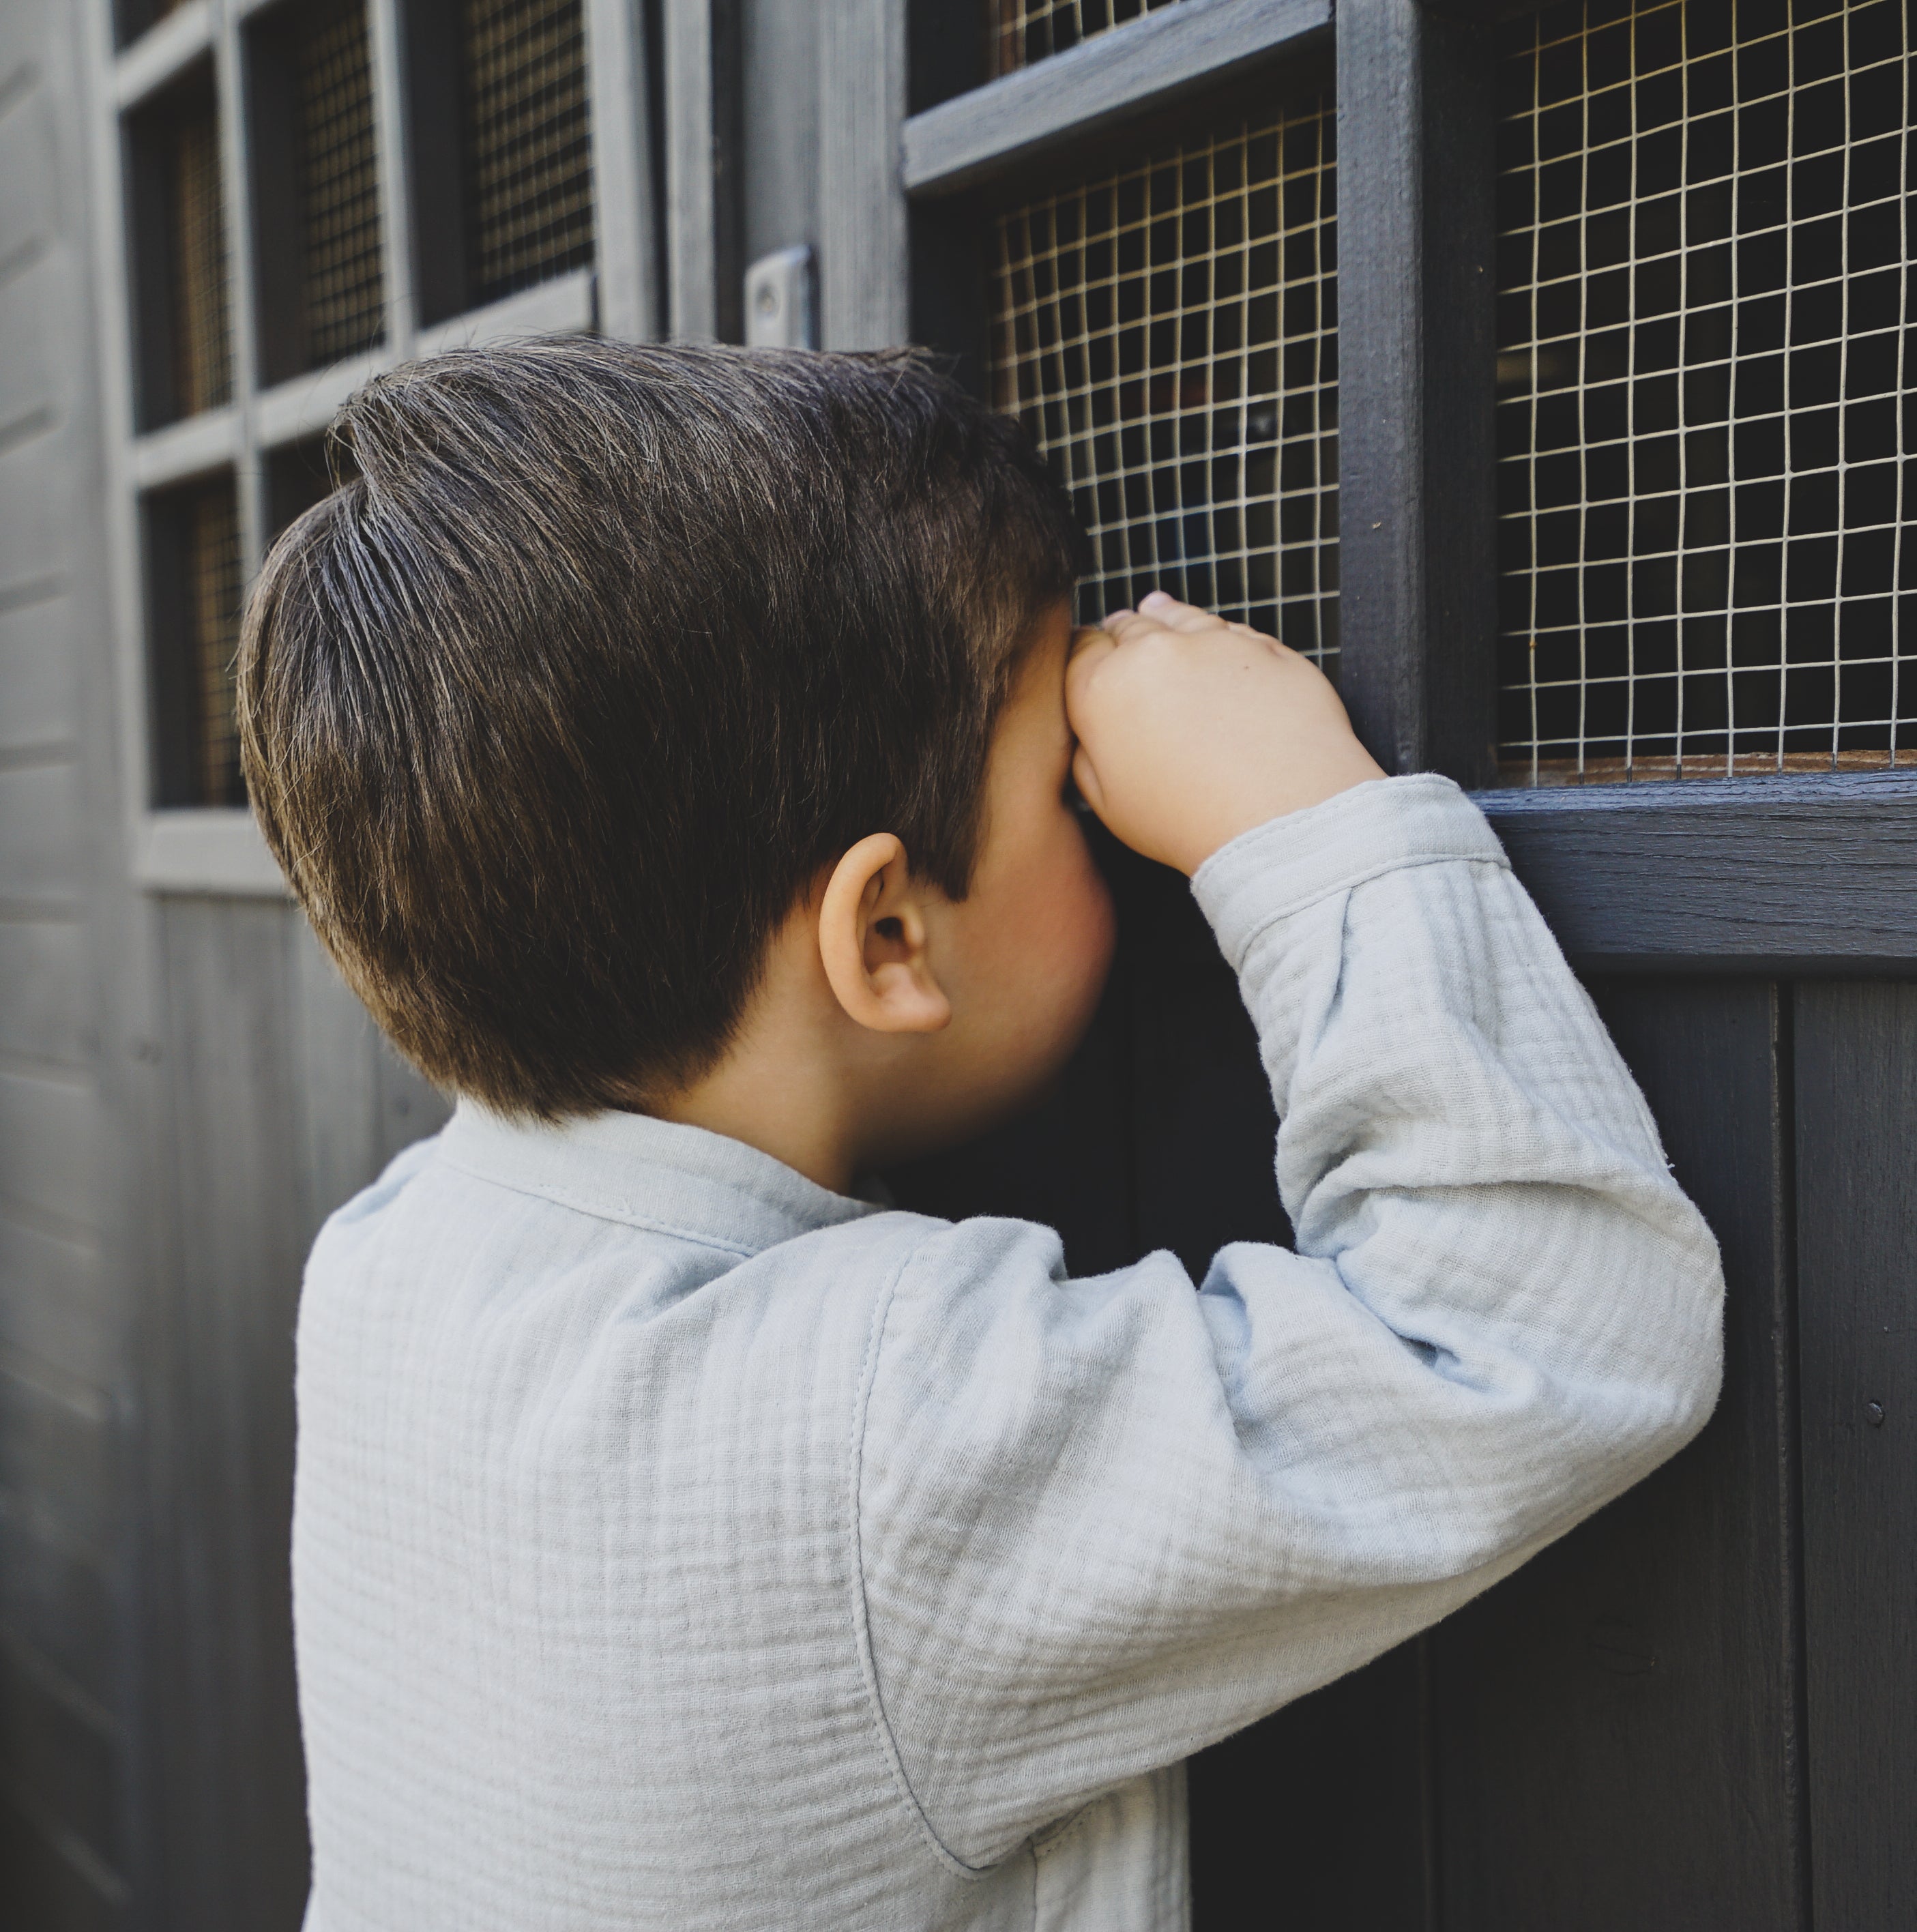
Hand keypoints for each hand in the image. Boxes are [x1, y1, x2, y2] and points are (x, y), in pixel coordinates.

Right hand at [1065, 591, 1385, 874]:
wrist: (1281, 819)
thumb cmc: (1191, 823)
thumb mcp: (1107, 806)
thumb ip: (1084, 756)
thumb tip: (1086, 731)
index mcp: (1102, 689)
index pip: (1081, 647)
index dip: (1088, 656)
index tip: (1095, 665)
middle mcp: (1153, 652)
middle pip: (1129, 625)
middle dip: (1126, 639)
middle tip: (1130, 652)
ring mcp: (1213, 642)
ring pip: (1180, 617)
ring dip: (1170, 626)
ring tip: (1166, 630)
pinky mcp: (1264, 647)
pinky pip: (1233, 632)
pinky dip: (1221, 642)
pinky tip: (1221, 661)